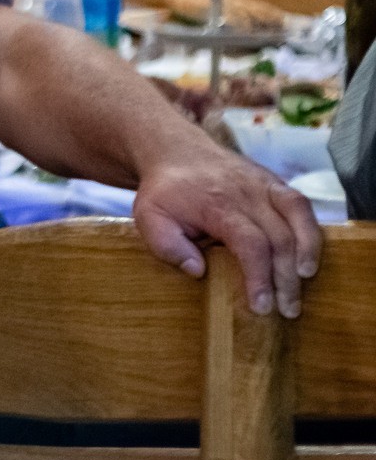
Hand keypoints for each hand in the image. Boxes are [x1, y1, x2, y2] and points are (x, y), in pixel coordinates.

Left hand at [130, 144, 321, 317]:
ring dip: (307, 253)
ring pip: (298, 218)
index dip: (260, 277)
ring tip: (304, 284)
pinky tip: (309, 256)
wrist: (174, 150)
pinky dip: (311, 230)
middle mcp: (247, 193)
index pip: (250, 244)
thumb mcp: (149, 218)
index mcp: (218, 205)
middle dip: (286, 278)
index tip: (261, 306)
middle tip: (287, 310)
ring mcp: (263, 185)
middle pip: (279, 238)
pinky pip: (300, 205)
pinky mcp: (273, 182)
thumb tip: (197, 270)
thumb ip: (167, 246)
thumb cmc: (164, 191)